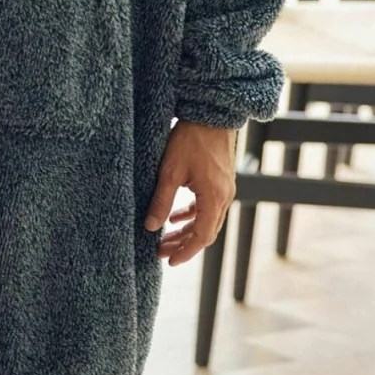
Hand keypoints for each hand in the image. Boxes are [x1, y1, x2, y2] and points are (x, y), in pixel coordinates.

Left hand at [144, 119, 237, 265]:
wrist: (213, 113)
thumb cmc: (191, 138)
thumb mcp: (170, 171)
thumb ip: (161, 200)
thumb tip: (150, 227)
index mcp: (214, 198)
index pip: (202, 237)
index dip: (185, 252)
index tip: (168, 261)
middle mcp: (224, 197)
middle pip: (205, 232)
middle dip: (183, 244)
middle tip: (161, 252)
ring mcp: (225, 189)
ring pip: (206, 220)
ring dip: (186, 231)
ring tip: (165, 237)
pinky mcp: (220, 180)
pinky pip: (208, 206)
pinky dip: (192, 215)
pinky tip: (176, 217)